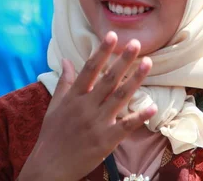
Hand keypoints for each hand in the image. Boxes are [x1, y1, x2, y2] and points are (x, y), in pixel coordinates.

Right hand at [18, 32, 156, 180]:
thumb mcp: (54, 106)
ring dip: (135, 79)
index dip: (101, 51)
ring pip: (120, 97)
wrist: (49, 167)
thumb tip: (66, 60)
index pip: (89, 69)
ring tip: (148, 63)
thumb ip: (64, 82)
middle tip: (136, 43)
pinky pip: (126, 126)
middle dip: (123, 60)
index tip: (112, 35)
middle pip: (108, 79)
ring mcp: (97, 123)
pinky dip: (139, 116)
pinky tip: (153, 107)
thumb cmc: (52, 135)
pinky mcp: (106, 140)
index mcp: (73, 97)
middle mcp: (86, 107)